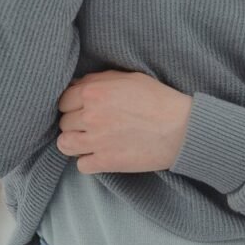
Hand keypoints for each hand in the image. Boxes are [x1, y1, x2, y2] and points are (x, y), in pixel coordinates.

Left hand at [56, 70, 192, 172]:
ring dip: (74, 144)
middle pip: (64, 123)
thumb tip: (78, 86)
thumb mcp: (129, 78)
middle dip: (75, 124)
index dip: (72, 106)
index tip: (82, 110)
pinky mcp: (106, 161)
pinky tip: (100, 157)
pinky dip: (88, 162)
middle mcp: (90, 115)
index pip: (63, 101)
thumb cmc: (159, 100)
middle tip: (91, 127)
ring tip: (88, 143)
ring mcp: (96, 140)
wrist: (181, 128)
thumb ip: (100, 80)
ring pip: (65, 144)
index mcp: (93, 92)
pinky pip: (81, 166)